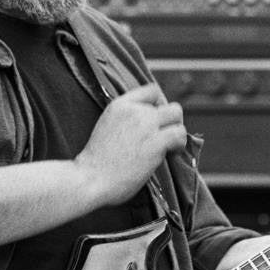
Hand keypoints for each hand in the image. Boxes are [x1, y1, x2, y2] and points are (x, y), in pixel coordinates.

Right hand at [75, 83, 186, 205]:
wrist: (90, 179)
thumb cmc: (96, 162)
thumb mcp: (107, 126)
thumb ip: (126, 119)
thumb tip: (149, 123)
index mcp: (119, 104)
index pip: (152, 90)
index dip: (161, 104)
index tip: (157, 120)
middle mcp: (134, 110)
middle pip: (169, 105)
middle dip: (171, 121)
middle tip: (164, 137)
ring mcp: (145, 125)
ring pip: (177, 116)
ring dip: (177, 132)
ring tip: (169, 147)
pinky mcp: (155, 143)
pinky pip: (179, 134)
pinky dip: (179, 144)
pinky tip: (171, 154)